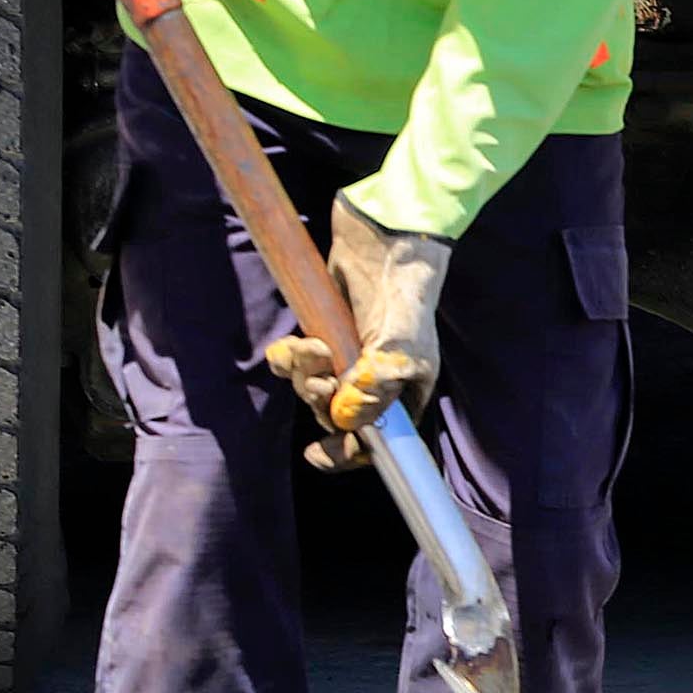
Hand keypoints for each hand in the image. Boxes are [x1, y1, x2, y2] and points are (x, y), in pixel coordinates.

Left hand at [263, 198, 454, 472]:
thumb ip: (376, 386)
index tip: (317, 454)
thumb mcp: (401, 346)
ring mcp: (346, 357)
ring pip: (310, 389)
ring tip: (311, 345)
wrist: (387, 238)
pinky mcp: (322, 333)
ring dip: (302, 373)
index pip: (374, 441)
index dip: (345, 453)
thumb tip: (344, 418)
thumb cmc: (406, 291)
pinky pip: (292, 363)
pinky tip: (291, 344)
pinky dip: (285, 358)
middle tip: (320, 373)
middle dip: (319, 399)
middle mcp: (373, 380)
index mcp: (402, 391)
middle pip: (334, 416)